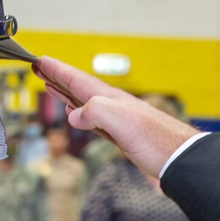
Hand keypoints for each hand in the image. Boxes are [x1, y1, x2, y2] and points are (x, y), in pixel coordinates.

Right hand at [34, 57, 197, 177]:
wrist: (181, 160)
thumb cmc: (157, 141)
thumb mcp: (122, 122)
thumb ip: (96, 111)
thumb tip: (74, 115)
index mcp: (111, 99)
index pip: (78, 80)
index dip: (57, 70)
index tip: (39, 61)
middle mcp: (113, 106)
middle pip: (79, 87)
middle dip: (58, 78)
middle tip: (39, 69)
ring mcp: (118, 120)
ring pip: (85, 102)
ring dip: (66, 93)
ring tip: (51, 86)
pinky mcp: (122, 136)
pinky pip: (94, 120)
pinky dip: (80, 114)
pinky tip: (77, 116)